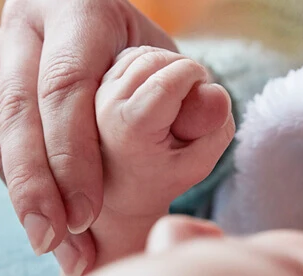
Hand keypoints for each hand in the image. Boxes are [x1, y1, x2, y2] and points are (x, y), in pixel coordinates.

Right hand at [0, 0, 176, 260]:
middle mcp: (27, 28)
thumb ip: (187, 88)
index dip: (73, 153)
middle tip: (56, 239)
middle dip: (37, 184)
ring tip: (47, 243)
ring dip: (16, 192)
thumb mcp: (166, 58)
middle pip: (21, 112)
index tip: (87, 212)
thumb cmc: (135, 54)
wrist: (93, 33)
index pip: (67, 86)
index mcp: (79, 10)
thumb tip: (210, 110)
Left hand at [51, 47, 233, 275]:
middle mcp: (102, 106)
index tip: (202, 91)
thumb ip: (214, 130)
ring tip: (171, 100)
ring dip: (164, 68)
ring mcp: (92, 93)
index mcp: (128, 127)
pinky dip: (147, 67)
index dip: (195, 76)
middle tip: (190, 99)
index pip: (170, 79)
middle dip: (181, 70)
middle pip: (155, 61)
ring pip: (139, 55)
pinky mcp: (88, 84)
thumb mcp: (196, 164)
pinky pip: (127, 58)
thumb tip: (215, 92)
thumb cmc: (160, 178)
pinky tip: (151, 92)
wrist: (116, 192)